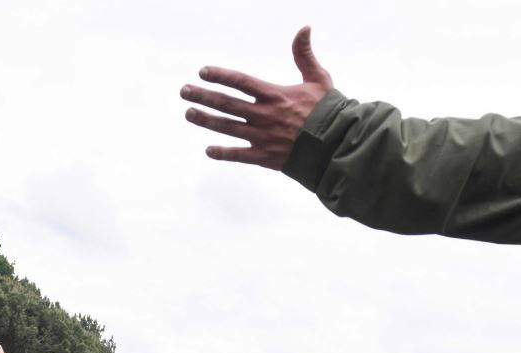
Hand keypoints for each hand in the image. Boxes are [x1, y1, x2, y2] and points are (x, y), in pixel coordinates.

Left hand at [182, 26, 332, 168]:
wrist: (336, 146)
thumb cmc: (329, 111)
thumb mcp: (318, 78)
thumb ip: (304, 54)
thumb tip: (304, 28)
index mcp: (275, 95)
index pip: (240, 81)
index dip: (220, 76)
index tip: (203, 72)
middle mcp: (264, 115)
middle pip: (227, 104)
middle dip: (203, 96)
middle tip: (184, 91)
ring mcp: (262, 137)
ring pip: (227, 128)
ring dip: (206, 120)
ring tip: (189, 113)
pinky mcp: (265, 156)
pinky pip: (239, 155)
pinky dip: (223, 153)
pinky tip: (208, 150)